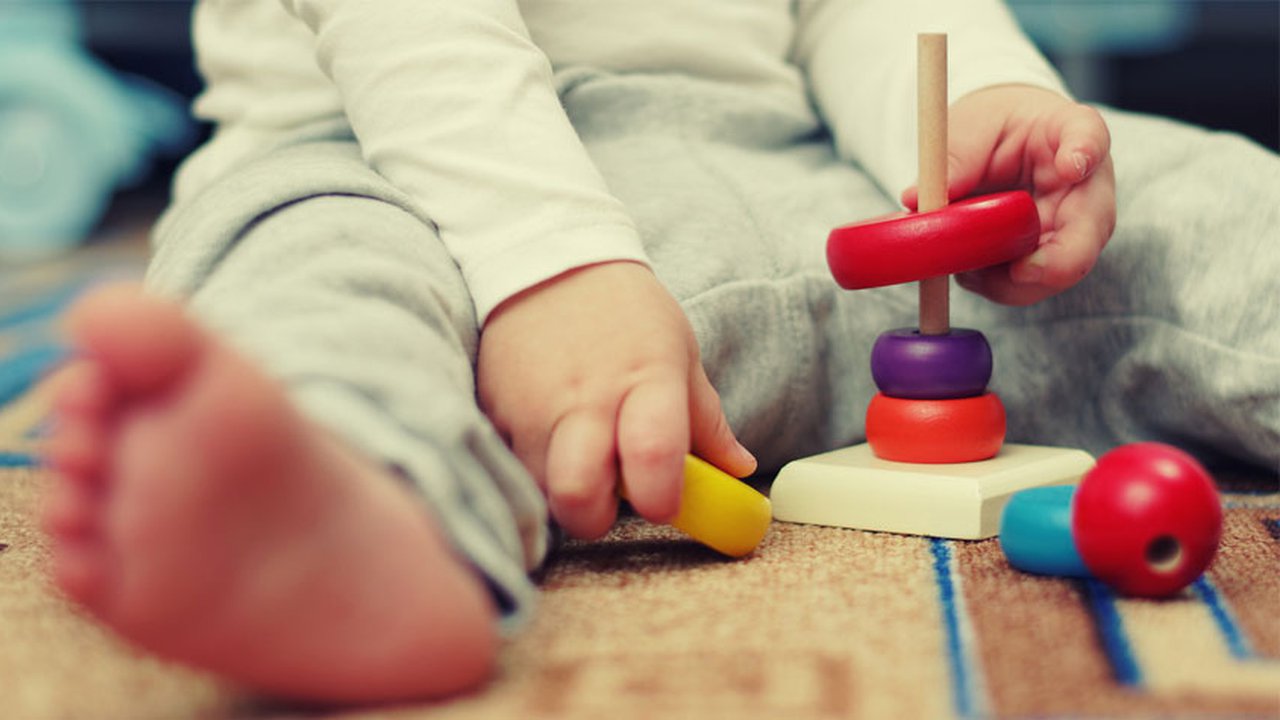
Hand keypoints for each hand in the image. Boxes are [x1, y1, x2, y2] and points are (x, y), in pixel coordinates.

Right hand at [476, 261, 755, 538]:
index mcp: (646, 381)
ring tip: (578, 456)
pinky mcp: (492, 409)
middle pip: (579, 495)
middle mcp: (586, 398)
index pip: (653, 456)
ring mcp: (532, 406)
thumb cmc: (626, 313)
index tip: (662, 503)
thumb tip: (739, 468)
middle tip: (607, 498)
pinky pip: (510, 464)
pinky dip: (531, 464)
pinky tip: (547, 434)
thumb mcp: (678, 352)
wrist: (547, 261)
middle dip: (595, 517)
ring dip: (562, 489)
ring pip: (541, 489)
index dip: (661, 499)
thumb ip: (705, 419)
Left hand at [903, 85, 1115, 305]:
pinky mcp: (1049, 260)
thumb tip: (918, 198)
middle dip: (1058, 261)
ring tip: (965, 264)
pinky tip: (968, 267)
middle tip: (1020, 272)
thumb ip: (954, 156)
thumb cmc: (994, 129)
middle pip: (1090, 229)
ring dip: (1009, 281)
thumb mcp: (969, 126)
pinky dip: (993, 285)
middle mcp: (1085, 187)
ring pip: (1058, 271)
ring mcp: (1074, 229)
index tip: (1070, 164)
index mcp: (1069, 133)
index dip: (1084, 152)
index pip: (1088, 137)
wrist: (1006, 148)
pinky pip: (1026, 286)